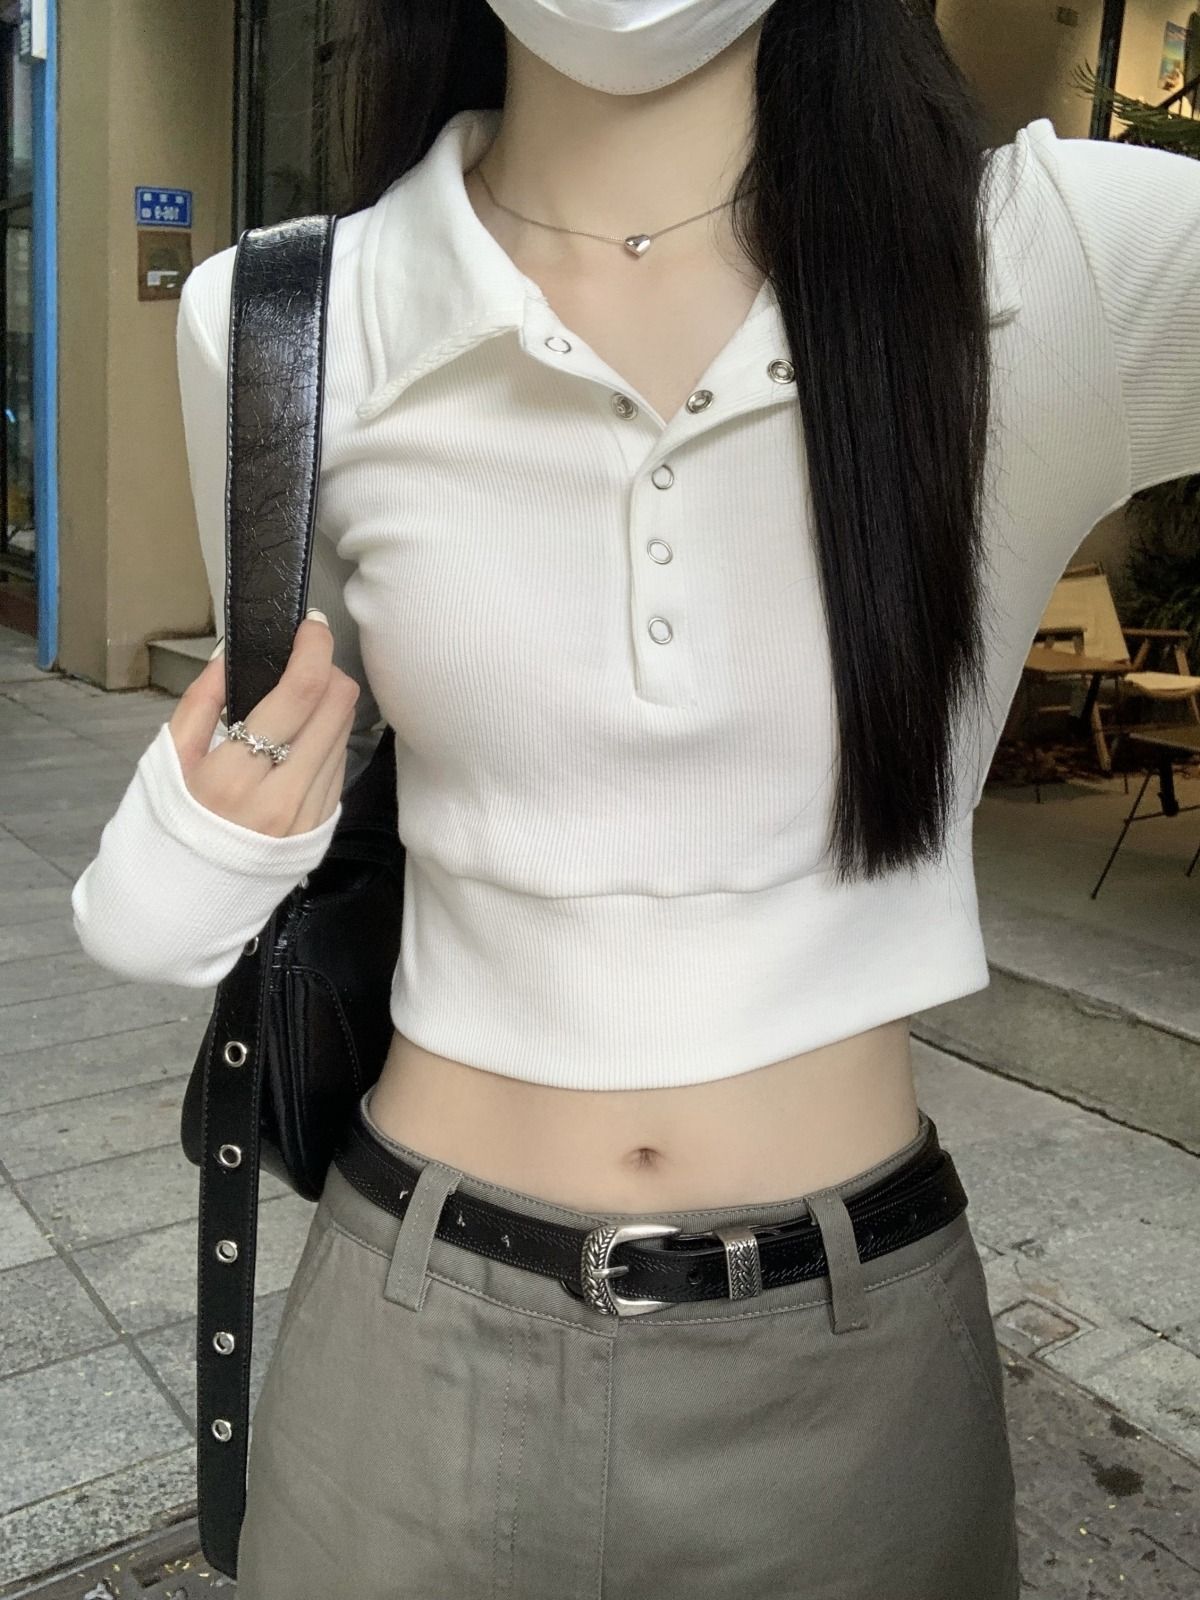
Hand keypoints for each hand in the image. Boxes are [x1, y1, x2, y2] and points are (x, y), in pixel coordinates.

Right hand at [167, 611, 359, 836]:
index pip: (299, 693)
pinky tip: (301, 742)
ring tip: (298, 704)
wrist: (185, 901)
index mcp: (234, 776)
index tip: (310, 625)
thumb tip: (234, 651)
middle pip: (337, 706)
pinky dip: (327, 739)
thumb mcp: (170, 760)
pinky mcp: (324, 827)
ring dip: (329, 704)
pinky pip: (340, 764)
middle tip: (301, 664)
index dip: (313, 648)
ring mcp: (308, 815)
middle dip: (326, 670)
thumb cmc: (170, 825)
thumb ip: (203, 701)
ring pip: (345, 731)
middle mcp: (282, 796)